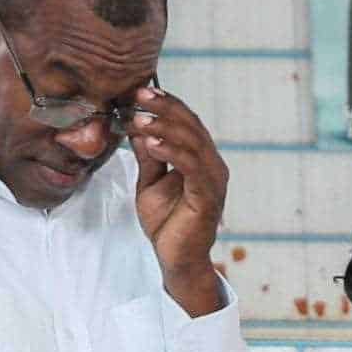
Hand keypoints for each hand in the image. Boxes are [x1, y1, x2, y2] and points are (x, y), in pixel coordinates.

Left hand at [126, 84, 228, 301]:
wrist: (176, 259)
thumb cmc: (166, 223)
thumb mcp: (150, 182)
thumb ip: (148, 156)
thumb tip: (138, 127)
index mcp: (201, 159)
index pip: (186, 122)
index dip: (166, 104)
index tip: (140, 91)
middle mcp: (213, 165)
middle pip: (191, 126)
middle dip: (164, 108)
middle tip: (140, 95)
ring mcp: (213, 180)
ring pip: (192, 142)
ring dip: (165, 127)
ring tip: (140, 118)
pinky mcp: (208, 197)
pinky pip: (191, 167)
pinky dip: (171, 152)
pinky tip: (151, 143)